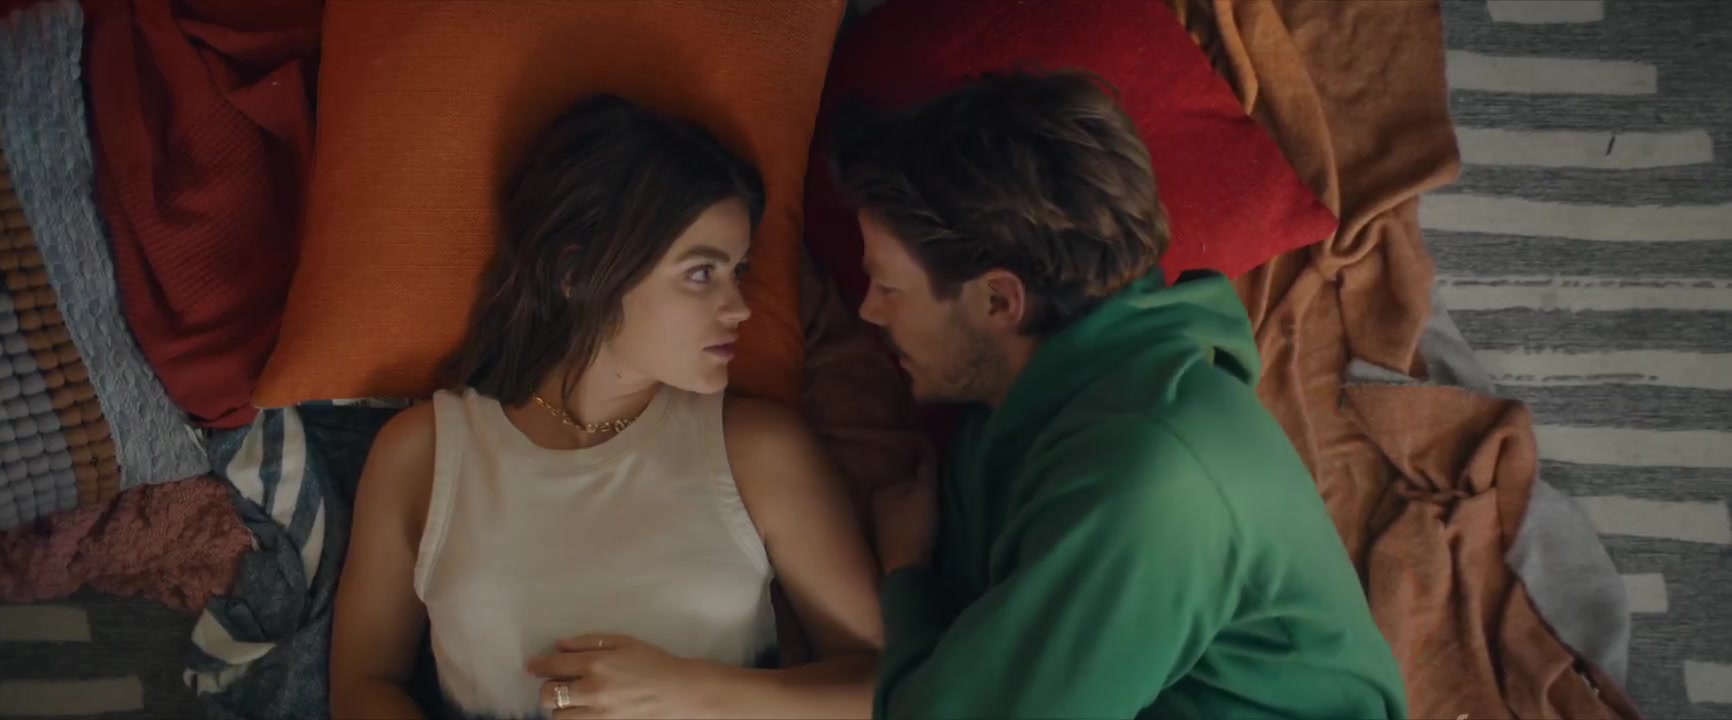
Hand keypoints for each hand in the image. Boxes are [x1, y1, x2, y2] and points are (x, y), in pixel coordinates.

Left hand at [527, 633, 719, 719]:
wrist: (680, 692)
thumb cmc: (654, 662)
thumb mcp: (625, 642)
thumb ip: (590, 642)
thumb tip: (560, 644)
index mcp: (597, 664)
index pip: (554, 665)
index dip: (538, 665)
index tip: (531, 667)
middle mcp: (593, 690)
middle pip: (548, 695)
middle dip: (546, 689)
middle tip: (554, 685)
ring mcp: (598, 714)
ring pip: (558, 717)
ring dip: (560, 708)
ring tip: (571, 701)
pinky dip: (574, 719)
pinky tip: (582, 711)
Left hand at [873, 448, 937, 574]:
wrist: (904, 569)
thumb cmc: (915, 527)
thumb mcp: (926, 494)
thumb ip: (927, 472)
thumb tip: (926, 452)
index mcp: (883, 492)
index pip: (910, 481)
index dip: (927, 486)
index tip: (937, 495)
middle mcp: (876, 508)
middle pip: (907, 497)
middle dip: (921, 500)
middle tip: (937, 511)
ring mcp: (879, 528)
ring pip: (905, 513)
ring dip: (919, 516)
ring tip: (932, 525)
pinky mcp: (886, 545)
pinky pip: (904, 529)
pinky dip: (914, 530)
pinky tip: (923, 538)